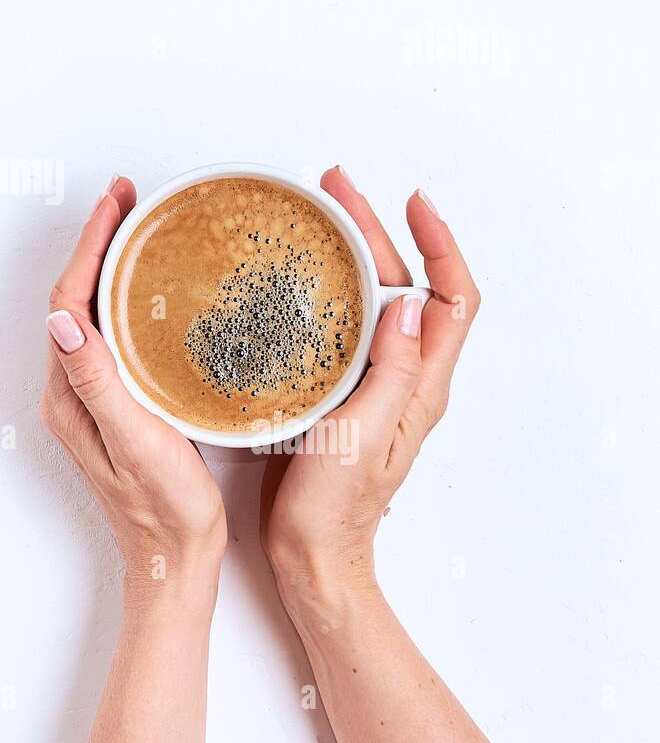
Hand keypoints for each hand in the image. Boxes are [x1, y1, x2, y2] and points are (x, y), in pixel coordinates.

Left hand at [41, 176, 227, 605]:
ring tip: (141, 225)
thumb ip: (97, 380)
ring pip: (96, 312)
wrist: (177, 559)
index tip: (116, 205)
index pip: (69, 300)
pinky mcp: (121, 402)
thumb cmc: (163, 507)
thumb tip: (61, 318)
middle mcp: (75, 389)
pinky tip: (157, 288)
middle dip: (100, 242)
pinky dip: (130, 296)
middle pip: (77, 297)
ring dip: (112, 264)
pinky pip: (117, 332)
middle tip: (131, 199)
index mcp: (71, 393)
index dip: (90, 246)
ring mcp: (96, 396)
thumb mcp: (134, 439)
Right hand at [260, 167, 480, 599]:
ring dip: (349, 254)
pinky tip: (291, 277)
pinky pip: (337, 326)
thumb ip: (390, 372)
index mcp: (422, 384)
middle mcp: (402, 376)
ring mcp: (368, 382)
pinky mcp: (334, 390)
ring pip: (368, 300)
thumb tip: (402, 303)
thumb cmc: (338, 508)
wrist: (311, 554)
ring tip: (314, 216)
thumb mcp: (366, 435)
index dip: (440, 244)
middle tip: (336, 189)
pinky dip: (321, 290)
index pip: (451, 299)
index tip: (413, 201)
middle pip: (402, 286)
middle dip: (378, 231)